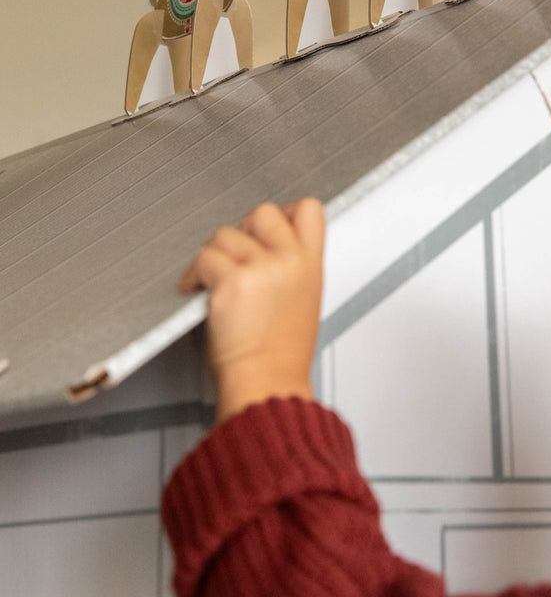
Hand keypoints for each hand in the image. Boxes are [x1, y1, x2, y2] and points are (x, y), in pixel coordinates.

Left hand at [179, 197, 325, 423]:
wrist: (267, 386)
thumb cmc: (281, 357)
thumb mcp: (305, 302)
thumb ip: (293, 269)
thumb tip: (269, 252)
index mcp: (311, 264)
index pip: (308, 210)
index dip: (286, 212)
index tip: (268, 228)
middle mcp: (289, 260)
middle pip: (263, 212)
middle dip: (243, 231)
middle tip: (235, 256)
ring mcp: (261, 268)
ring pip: (226, 235)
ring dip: (214, 256)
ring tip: (212, 280)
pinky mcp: (231, 281)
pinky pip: (204, 258)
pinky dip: (193, 274)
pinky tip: (195, 289)